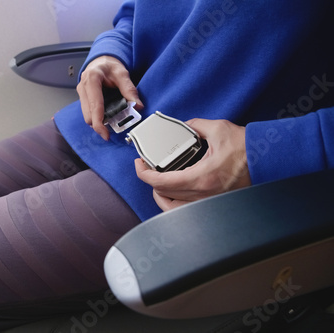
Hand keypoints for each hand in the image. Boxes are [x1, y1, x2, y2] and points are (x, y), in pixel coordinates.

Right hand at [77, 56, 143, 139]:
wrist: (101, 60)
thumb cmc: (109, 65)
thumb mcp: (122, 74)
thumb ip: (129, 89)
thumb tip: (138, 105)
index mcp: (92, 79)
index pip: (95, 106)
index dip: (99, 123)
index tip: (106, 134)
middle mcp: (83, 87)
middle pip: (88, 115)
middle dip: (99, 124)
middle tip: (112, 129)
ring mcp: (81, 93)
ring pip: (87, 115)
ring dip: (98, 121)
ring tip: (111, 121)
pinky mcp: (83, 98)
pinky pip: (88, 112)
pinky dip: (97, 117)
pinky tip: (106, 115)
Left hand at [135, 118, 250, 210]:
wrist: (271, 162)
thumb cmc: (250, 149)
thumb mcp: (219, 129)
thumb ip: (196, 126)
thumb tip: (184, 126)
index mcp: (201, 178)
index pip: (161, 183)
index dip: (144, 175)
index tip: (139, 165)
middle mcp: (203, 195)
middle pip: (163, 196)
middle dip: (150, 181)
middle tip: (146, 168)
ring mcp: (209, 202)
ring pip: (173, 208)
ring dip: (160, 195)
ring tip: (156, 181)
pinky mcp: (214, 204)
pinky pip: (186, 210)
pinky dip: (174, 203)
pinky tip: (173, 192)